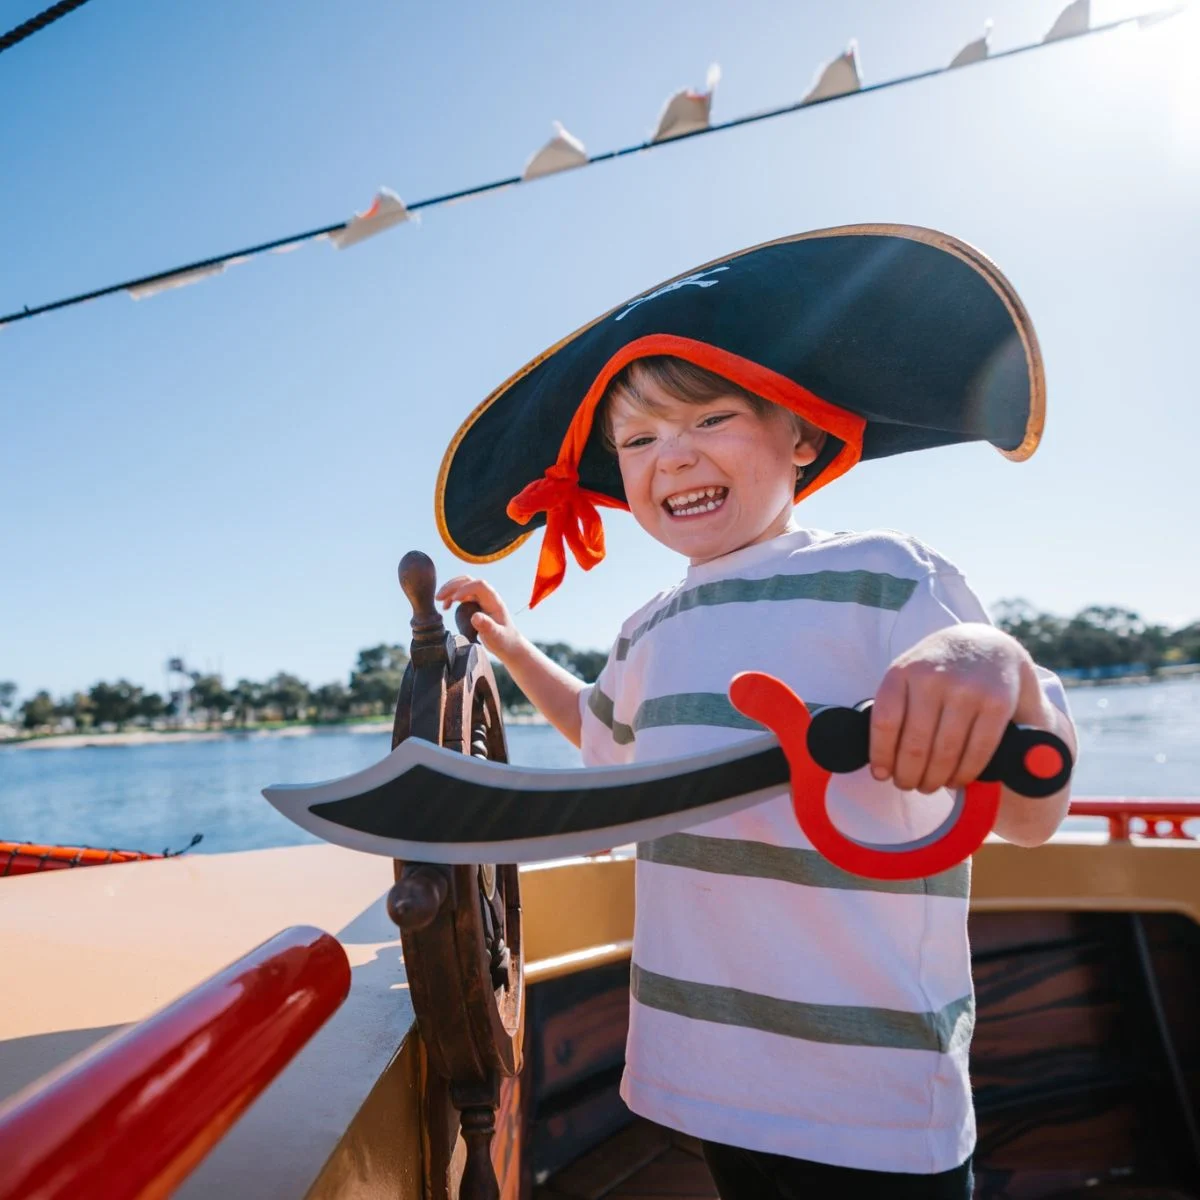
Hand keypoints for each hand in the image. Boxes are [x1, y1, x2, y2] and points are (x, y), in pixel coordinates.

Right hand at [434, 576, 522, 661]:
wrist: (508, 644)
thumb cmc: (504, 641)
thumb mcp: (496, 636)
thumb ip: (487, 626)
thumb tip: (475, 617)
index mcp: (494, 601)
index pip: (479, 585)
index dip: (465, 589)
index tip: (454, 600)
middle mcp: (487, 597)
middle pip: (468, 581)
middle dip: (452, 586)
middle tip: (438, 598)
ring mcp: (481, 599)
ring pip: (463, 585)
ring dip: (449, 590)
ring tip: (439, 600)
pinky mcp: (475, 604)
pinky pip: (461, 595)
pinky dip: (451, 597)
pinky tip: (446, 607)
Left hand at [868, 624, 1054, 793]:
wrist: (987, 646)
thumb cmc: (939, 670)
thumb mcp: (908, 675)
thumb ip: (895, 708)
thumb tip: (881, 763)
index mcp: (903, 672)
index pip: (885, 723)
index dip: (881, 756)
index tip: (882, 774)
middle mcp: (933, 679)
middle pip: (914, 745)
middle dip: (909, 775)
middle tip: (908, 785)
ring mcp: (966, 690)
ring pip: (945, 753)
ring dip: (935, 779)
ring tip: (929, 785)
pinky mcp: (996, 703)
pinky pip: (977, 751)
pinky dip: (964, 774)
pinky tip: (956, 779)